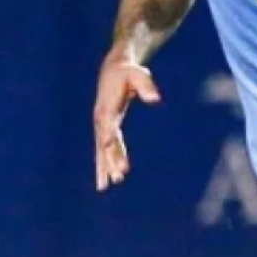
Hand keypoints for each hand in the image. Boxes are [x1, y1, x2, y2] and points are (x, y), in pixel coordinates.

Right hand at [93, 58, 161, 191]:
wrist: (113, 69)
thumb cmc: (128, 72)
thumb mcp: (138, 74)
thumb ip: (146, 85)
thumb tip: (156, 98)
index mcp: (107, 107)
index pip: (108, 126)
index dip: (109, 137)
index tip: (108, 149)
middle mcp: (101, 119)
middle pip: (105, 143)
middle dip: (111, 159)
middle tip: (120, 176)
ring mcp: (101, 125)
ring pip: (101, 150)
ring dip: (103, 168)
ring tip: (104, 188)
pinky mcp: (104, 128)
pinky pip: (102, 150)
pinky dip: (103, 164)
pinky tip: (105, 180)